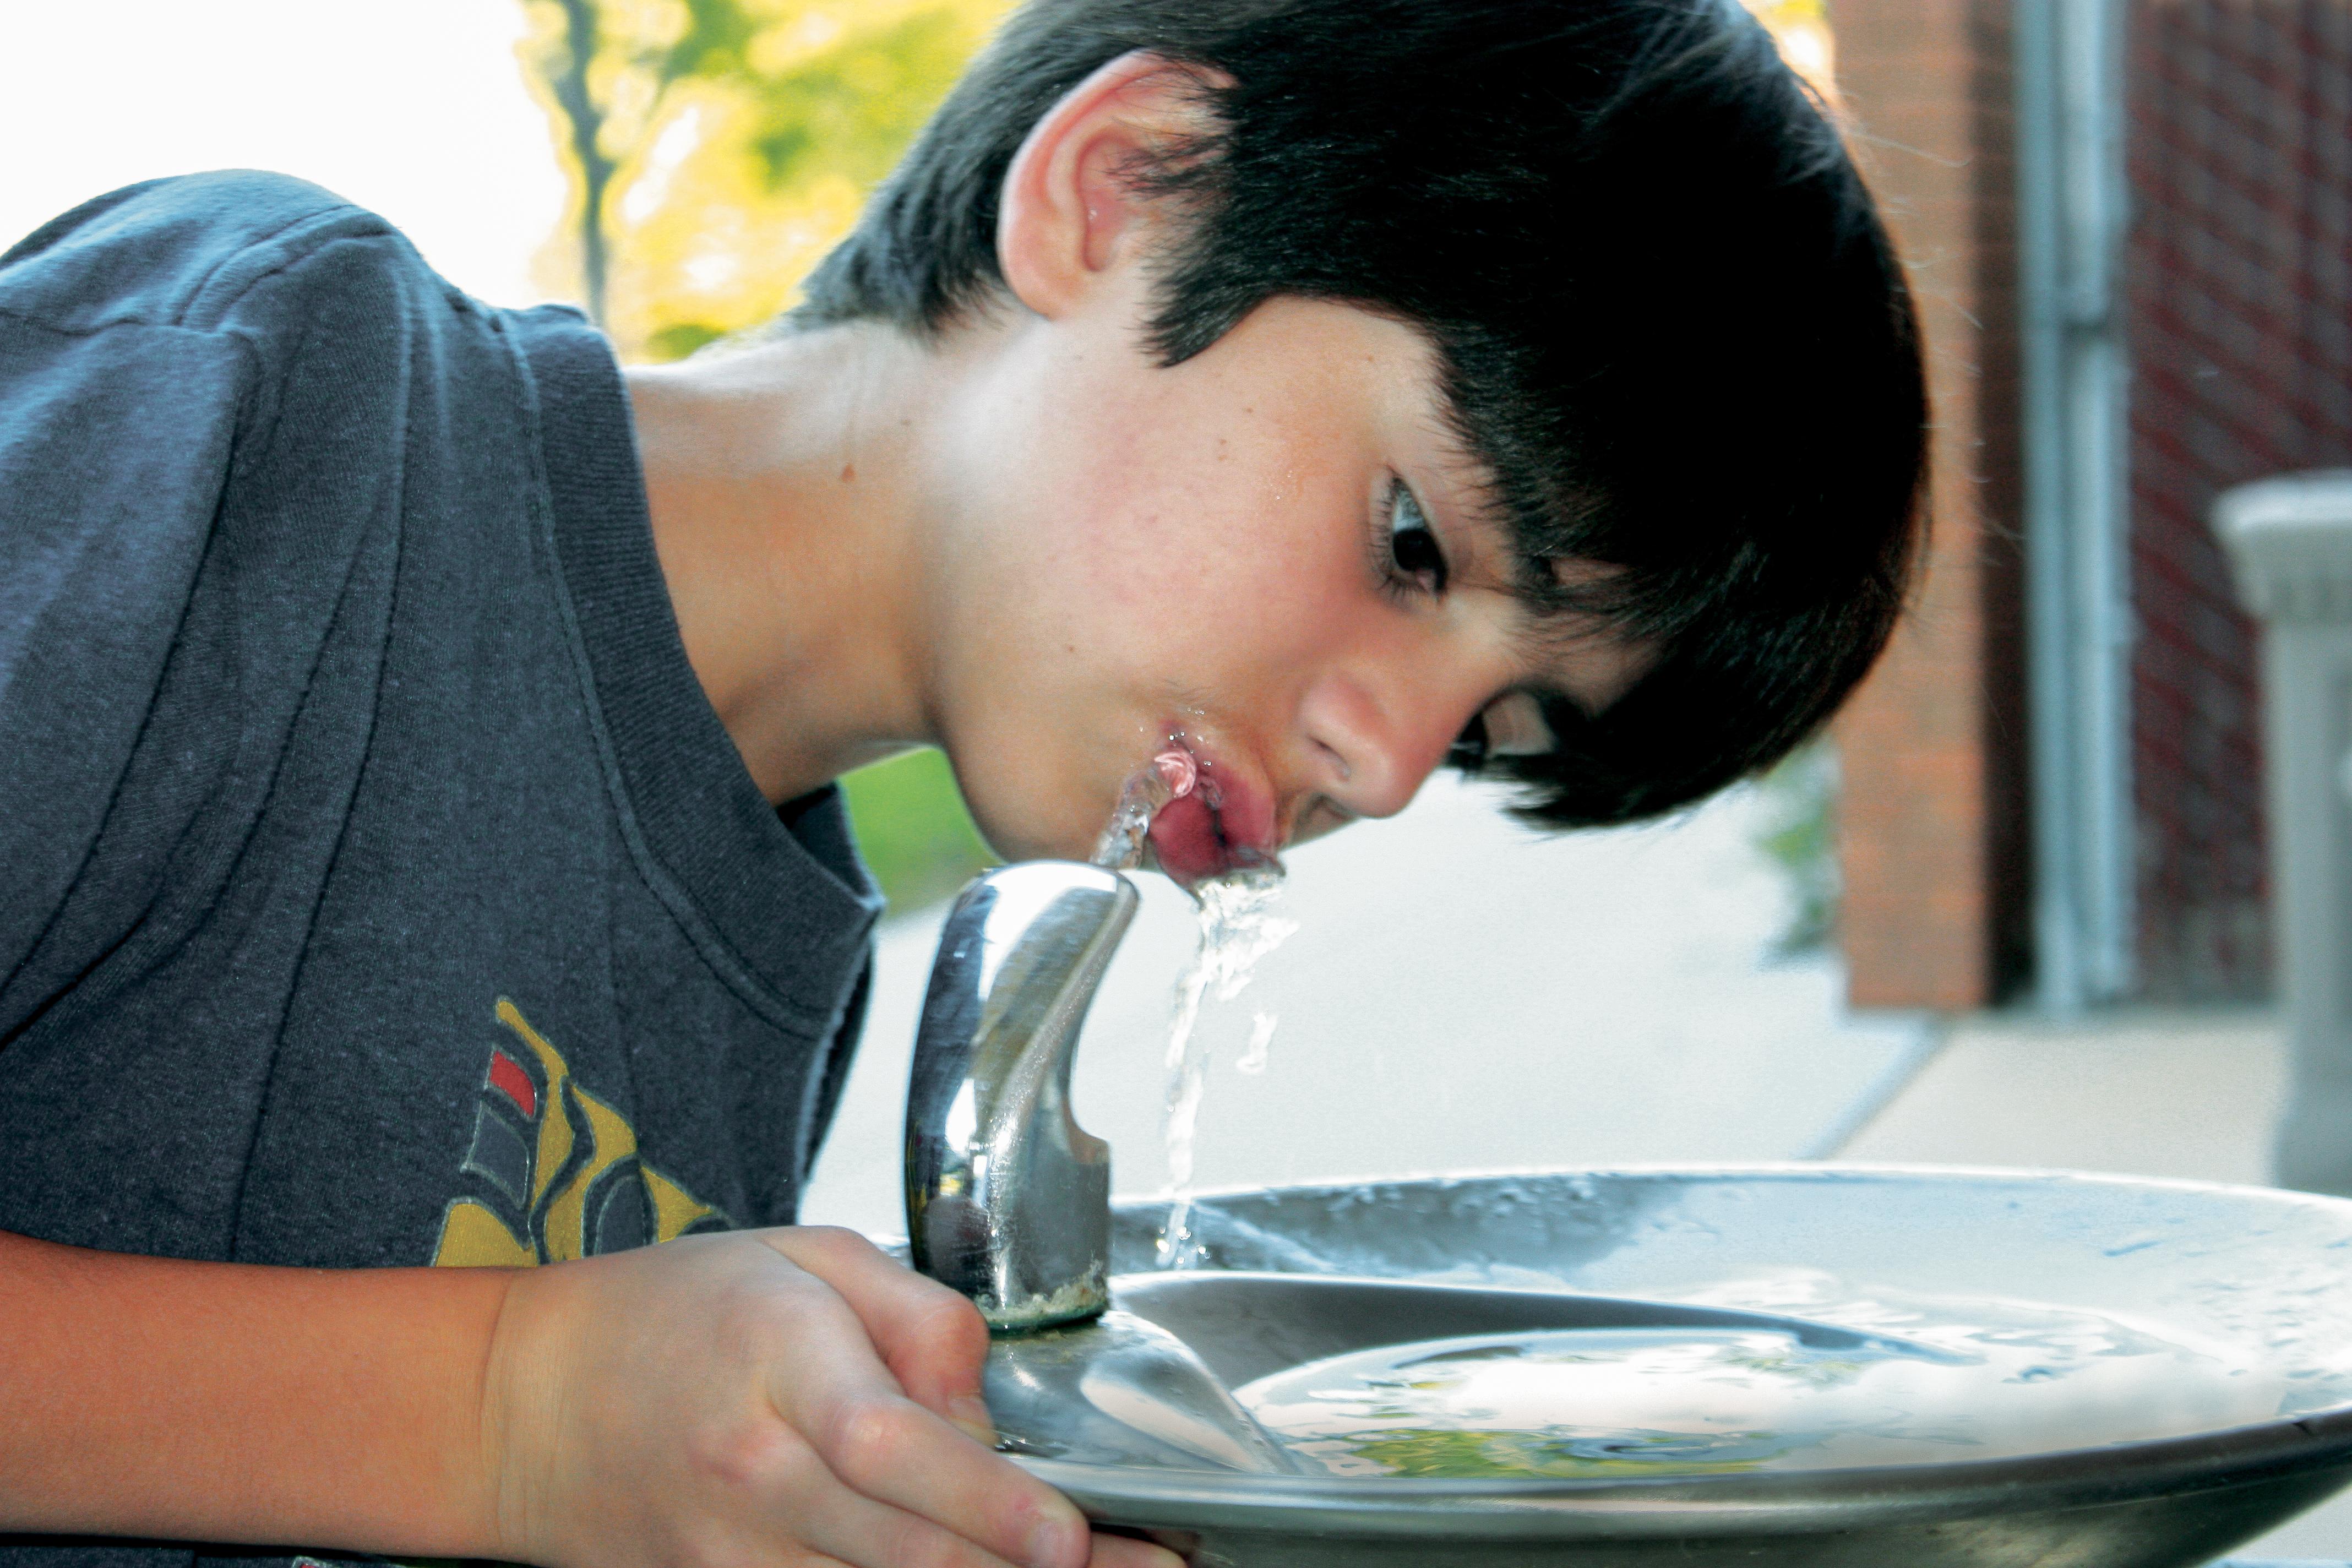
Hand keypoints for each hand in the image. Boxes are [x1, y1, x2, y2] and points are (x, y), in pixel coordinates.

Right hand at [483, 1226, 1179, 1567]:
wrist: (524, 1404)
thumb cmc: (673, 1313)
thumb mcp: (802, 1256)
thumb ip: (916, 1315)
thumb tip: (987, 1406)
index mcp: (777, 1359)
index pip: (885, 1444)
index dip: (984, 1501)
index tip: (1066, 1534)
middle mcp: (751, 1469)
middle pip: (901, 1547)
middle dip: (1016, 1566)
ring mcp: (727, 1552)